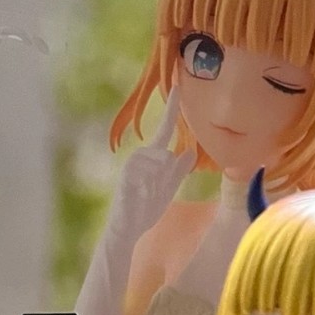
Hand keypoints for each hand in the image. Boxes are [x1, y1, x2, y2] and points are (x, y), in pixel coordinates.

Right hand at [111, 88, 194, 230]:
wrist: (127, 228)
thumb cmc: (146, 208)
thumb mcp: (167, 188)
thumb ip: (178, 171)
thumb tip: (189, 151)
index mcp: (153, 157)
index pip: (164, 130)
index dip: (171, 109)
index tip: (176, 87)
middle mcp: (141, 156)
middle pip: (165, 155)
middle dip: (166, 177)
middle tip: (154, 195)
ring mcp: (132, 165)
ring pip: (159, 165)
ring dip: (158, 186)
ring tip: (147, 197)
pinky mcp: (126, 176)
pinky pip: (148, 176)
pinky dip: (149, 190)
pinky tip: (141, 197)